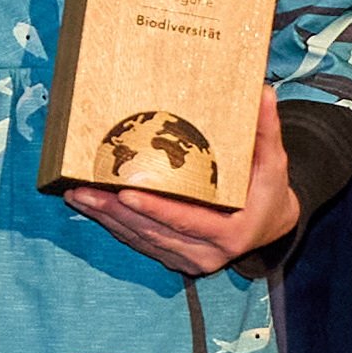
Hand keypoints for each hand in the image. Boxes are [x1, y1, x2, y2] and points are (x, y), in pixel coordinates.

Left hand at [60, 88, 304, 276]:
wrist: (270, 226)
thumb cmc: (270, 190)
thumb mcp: (274, 162)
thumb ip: (266, 130)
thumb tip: (264, 92)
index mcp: (231, 233)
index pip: (185, 220)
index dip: (154, 207)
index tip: (126, 192)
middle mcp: (207, 254)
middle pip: (152, 231)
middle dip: (114, 211)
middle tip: (82, 190)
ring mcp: (188, 260)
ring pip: (140, 239)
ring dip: (106, 218)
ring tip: (77, 195)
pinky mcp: (174, 259)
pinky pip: (140, 242)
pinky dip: (115, 225)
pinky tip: (92, 208)